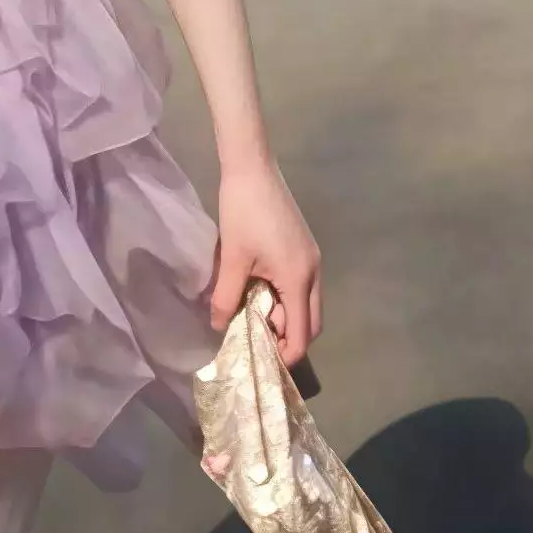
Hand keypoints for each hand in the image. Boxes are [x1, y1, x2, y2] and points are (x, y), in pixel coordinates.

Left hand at [208, 155, 321, 368]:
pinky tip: (259, 294)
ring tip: (252, 320)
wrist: (252, 168)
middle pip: (310, 323)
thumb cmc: (242, 212)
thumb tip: (219, 327)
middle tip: (257, 344)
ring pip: (306, 305)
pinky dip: (285, 299)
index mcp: (299, 278)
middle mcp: (313, 272)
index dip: (285, 354)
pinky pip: (301, 286)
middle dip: (288, 339)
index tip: (263, 364)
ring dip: (285, 317)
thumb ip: (226, 297)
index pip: (301, 333)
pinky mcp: (304, 248)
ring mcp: (311, 259)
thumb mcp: (231, 258)